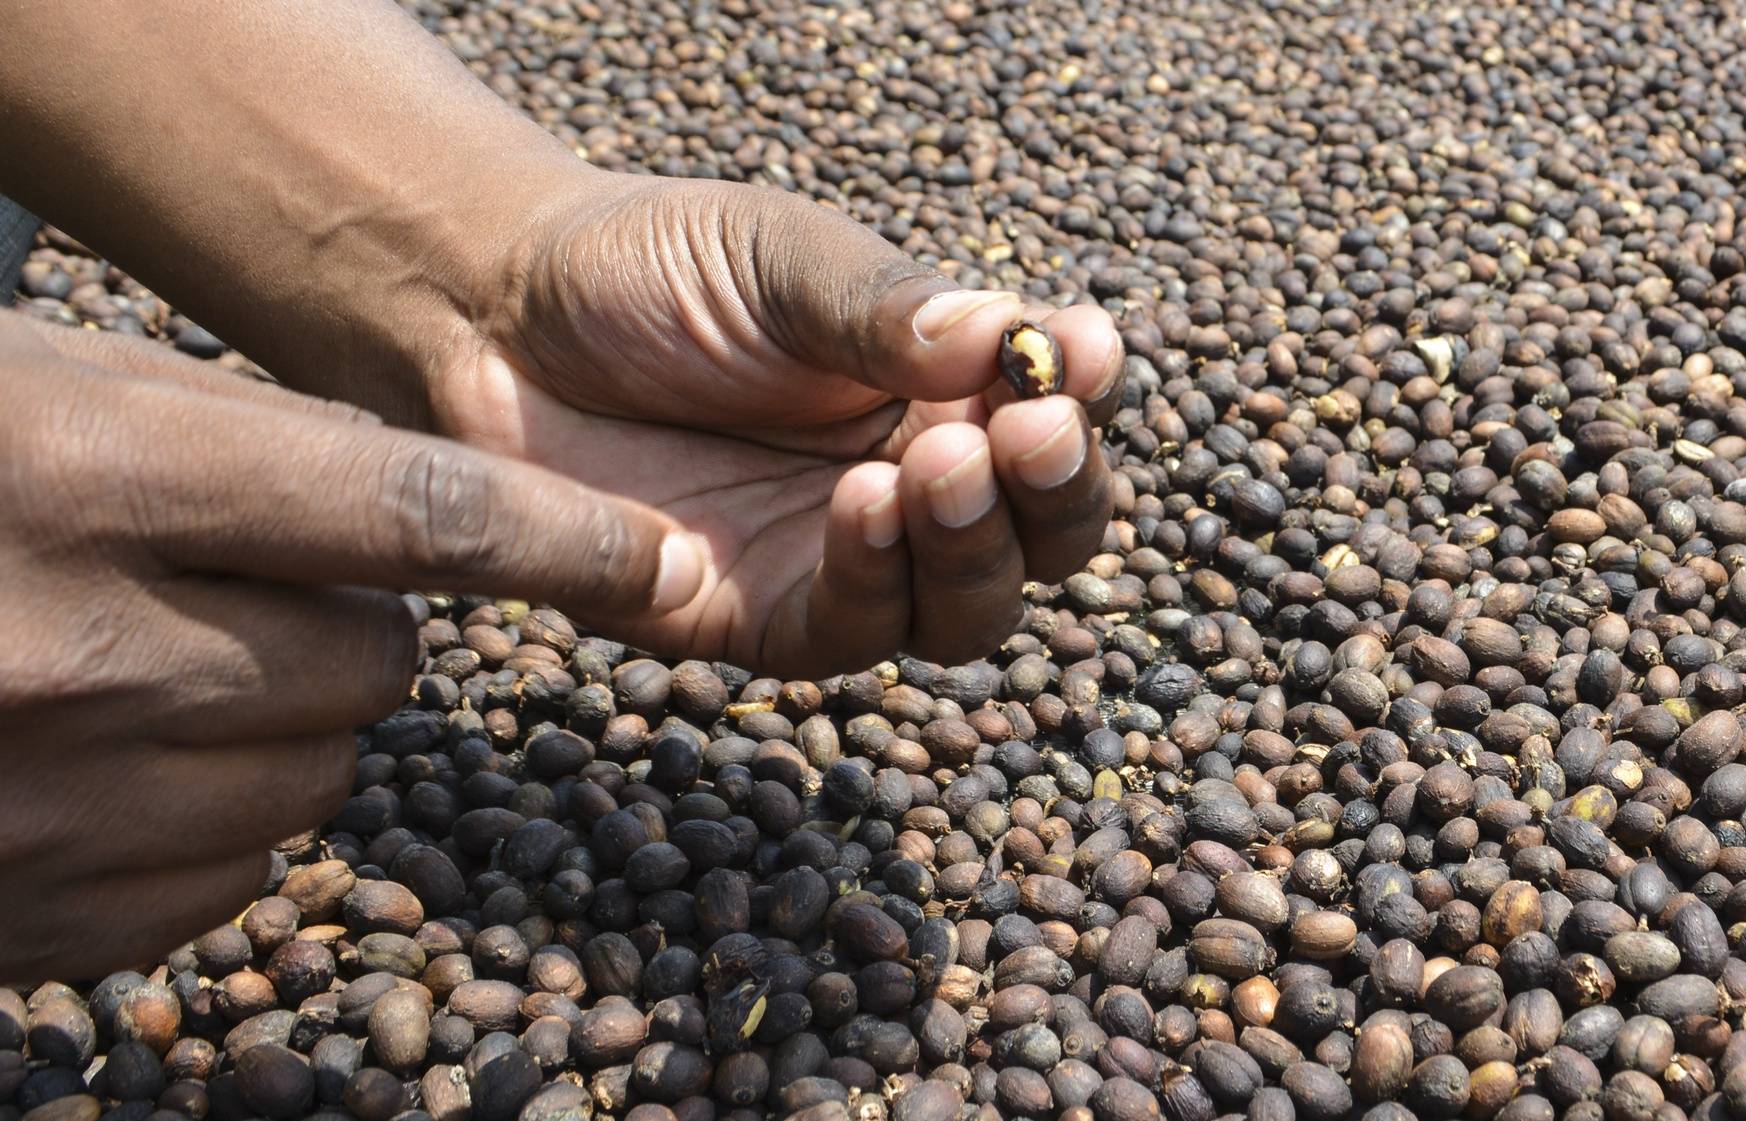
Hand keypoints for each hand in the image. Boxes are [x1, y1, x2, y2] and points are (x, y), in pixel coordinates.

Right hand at [0, 314, 703, 979]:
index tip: (666, 563)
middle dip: (344, 630)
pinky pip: (230, 876)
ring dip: (274, 729)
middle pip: (373, 666)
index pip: (408, 515)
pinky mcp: (26, 917)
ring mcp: (50, 805)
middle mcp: (82, 652)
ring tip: (143, 672)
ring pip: (314, 779)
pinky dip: (208, 824)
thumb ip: (229, 454)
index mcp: (91, 476)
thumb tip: (410, 528)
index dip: (561, 539)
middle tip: (239, 591)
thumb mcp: (40, 397)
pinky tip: (102, 764)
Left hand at [427, 174, 1123, 676]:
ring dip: (979, 547)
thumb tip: (1011, 341)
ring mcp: (843, 564)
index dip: (1084, 396)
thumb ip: (888, 309)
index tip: (1083, 352)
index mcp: (940, 395)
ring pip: (971, 609)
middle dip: (1056, 492)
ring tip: (939, 465)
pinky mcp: (761, 622)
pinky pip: (855, 633)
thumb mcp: (780, 259)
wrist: (494, 318)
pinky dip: (877, 577)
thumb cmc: (650, 272)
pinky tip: (864, 502)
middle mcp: (914, 488)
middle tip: (1032, 429)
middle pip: (1044, 537)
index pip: (1054, 419)